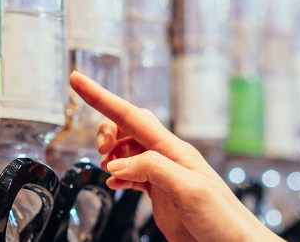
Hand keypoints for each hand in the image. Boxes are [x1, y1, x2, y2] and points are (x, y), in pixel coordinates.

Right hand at [69, 72, 273, 241]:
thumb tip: (117, 164)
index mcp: (176, 151)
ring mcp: (165, 175)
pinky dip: (117, 175)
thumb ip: (155, 170)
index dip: (101, 98)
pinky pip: (132, 174)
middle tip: (100, 149)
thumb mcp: (190, 190)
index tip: (76, 80)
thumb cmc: (222, 218)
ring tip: (108, 170)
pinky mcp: (161, 193)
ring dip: (111, 155)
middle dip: (106, 130)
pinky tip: (114, 184)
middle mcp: (170, 158)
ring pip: (128, 151)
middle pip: (128, 127)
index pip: (132, 116)